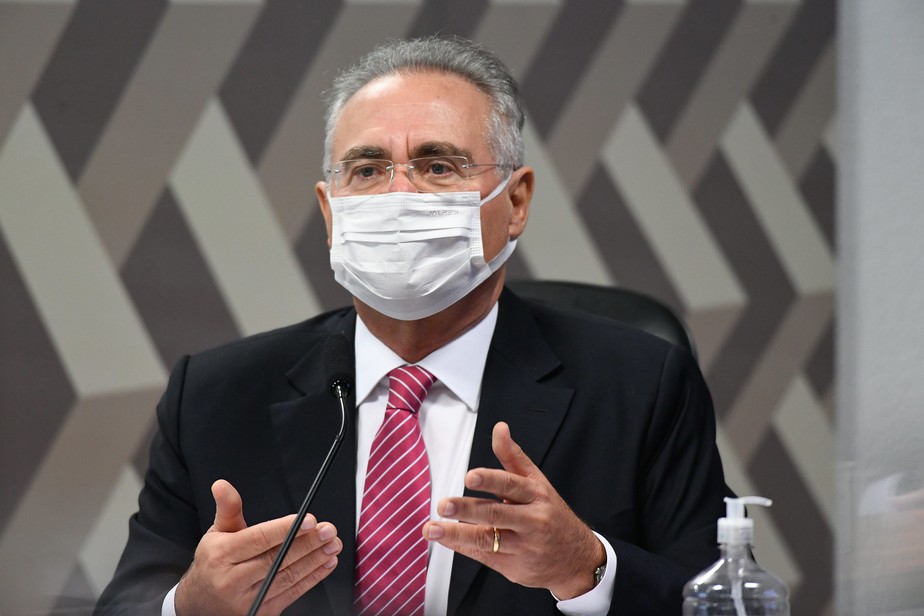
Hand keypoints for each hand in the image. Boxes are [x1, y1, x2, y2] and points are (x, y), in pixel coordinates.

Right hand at [175, 480, 341, 615]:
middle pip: (276, 559)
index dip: (286, 529)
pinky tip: (325, 564)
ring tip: (332, 545)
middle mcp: (232, 580)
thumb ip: (228, 508)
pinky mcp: (261, 612)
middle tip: (328, 530)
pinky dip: (312, 578)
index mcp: (222, 555)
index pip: (258, 539)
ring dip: (314, 560)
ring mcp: (248, 600)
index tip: (310, 519)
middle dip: (307, 543)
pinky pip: (291, 593)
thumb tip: (222, 485)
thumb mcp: (216, 534)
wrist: (201, 604)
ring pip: (287, 577)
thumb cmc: (213, 563)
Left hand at [423, 422, 604, 598]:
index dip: (490, 479)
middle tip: (443, 505)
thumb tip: (499, 428)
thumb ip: (513, 457)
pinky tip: (445, 539)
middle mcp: (532, 520)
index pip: (511, 484)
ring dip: (456, 533)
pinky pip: (485, 556)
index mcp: (536, 495)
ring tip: (433, 528)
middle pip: (496, 512)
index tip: (470, 476)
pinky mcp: (515, 566)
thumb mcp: (538, 483)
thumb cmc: (551, 515)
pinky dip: (463, 547)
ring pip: (487, 538)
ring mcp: (523, 545)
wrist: (578, 559)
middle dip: (466, 509)